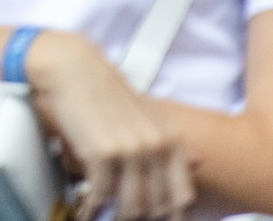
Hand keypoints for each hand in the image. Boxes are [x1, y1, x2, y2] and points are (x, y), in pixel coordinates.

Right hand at [25, 32, 193, 219]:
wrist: (74, 67)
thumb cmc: (107, 89)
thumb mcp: (150, 114)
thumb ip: (175, 142)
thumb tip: (199, 162)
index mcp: (171, 139)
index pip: (181, 195)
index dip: (169, 214)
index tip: (156, 217)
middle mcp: (155, 147)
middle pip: (155, 205)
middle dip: (138, 216)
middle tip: (123, 216)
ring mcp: (130, 151)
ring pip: (130, 206)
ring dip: (116, 216)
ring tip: (103, 215)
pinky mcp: (101, 153)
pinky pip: (101, 194)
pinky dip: (92, 206)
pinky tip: (86, 207)